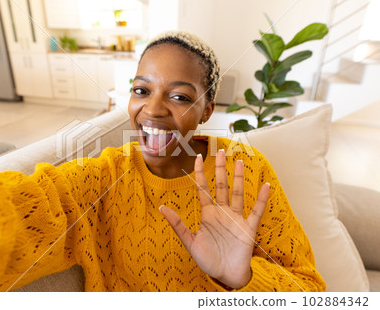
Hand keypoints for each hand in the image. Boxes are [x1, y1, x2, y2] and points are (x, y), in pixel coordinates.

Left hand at [159, 149, 269, 288]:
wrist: (225, 276)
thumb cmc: (208, 259)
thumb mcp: (190, 242)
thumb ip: (178, 224)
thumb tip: (162, 208)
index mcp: (208, 214)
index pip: (203, 189)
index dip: (200, 173)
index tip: (198, 157)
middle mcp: (222, 212)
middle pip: (221, 185)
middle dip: (221, 169)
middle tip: (221, 151)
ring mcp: (236, 218)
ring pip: (237, 193)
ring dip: (239, 178)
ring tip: (239, 161)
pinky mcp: (248, 228)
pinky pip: (256, 211)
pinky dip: (261, 199)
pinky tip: (265, 185)